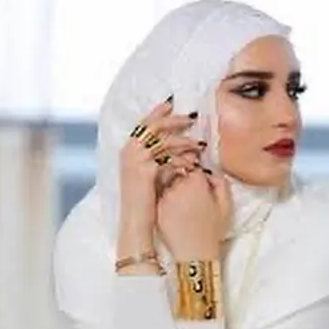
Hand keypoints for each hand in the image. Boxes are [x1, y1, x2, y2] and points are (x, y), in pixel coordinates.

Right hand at [118, 97, 204, 231]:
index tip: (173, 105)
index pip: (143, 124)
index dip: (158, 113)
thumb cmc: (142, 204)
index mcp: (128, 151)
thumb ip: (153, 161)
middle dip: (175, 120)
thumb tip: (169, 151)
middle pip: (154, 126)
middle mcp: (129, 152)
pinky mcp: (146, 171)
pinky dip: (182, 160)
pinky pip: (169, 158)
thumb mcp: (146, 177)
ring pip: (164, 141)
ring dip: (185, 141)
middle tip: (192, 118)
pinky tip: (193, 164)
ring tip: (200, 144)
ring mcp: (136, 161)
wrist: (134, 223)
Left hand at [156, 167, 232, 260]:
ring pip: (168, 183)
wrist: (195, 254)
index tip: (201, 187)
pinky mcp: (157, 208)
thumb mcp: (226, 205)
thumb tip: (211, 173)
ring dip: (175, 189)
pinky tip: (176, 213)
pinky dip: (168, 200)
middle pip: (179, 172)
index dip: (199, 178)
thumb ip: (220, 183)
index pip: (194, 168)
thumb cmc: (213, 231)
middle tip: (193, 196)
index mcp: (196, 182)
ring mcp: (165, 197)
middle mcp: (178, 186)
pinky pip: (161, 197)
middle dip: (185, 180)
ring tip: (184, 206)